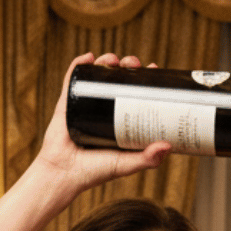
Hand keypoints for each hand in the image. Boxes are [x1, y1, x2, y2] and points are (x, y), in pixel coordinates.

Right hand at [35, 53, 169, 193]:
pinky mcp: (67, 103)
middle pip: (118, 79)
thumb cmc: (94, 172)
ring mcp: (84, 104)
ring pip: (97, 75)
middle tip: (134, 63)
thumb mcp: (126, 165)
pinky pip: (71, 79)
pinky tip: (88, 57)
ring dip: (106, 61)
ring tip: (113, 59)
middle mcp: (103, 110)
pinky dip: (78, 64)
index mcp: (119, 120)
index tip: (154, 69)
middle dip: (127, 66)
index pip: (135, 93)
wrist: (63, 174)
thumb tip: (168, 146)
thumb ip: (147, 159)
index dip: (144, 79)